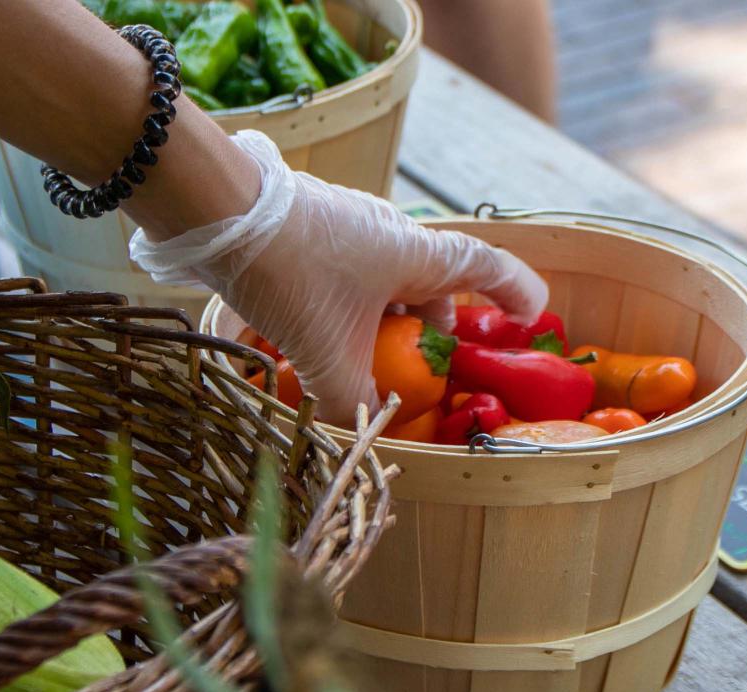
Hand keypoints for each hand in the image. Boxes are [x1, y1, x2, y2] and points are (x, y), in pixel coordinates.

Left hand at [130, 130, 547, 423]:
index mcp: (415, 254)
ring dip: (379, 322)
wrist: (217, 209)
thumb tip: (359, 428)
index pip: (486, 268)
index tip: (529, 318)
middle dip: (429, 329)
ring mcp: (347, 227)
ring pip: (381, 280)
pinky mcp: (310, 229)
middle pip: (430, 282)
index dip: (515, 293)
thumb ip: (350, 401)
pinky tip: (309, 337)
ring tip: (354, 362)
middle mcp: (389, 234)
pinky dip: (343, 308)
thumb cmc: (290, 272)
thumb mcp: (326, 352)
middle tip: (416, 369)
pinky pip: (343, 274)